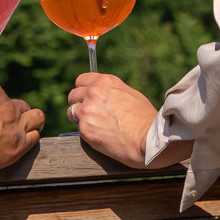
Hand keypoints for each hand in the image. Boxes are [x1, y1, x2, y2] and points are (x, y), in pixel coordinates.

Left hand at [0, 81, 43, 172]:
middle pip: (36, 115)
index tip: (17, 132)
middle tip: (8, 120)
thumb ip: (2, 148)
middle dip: (25, 117)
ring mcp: (7, 105)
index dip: (26, 132)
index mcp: (17, 146)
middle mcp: (17, 124)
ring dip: (2, 107)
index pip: (35, 134)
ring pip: (14, 102)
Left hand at [68, 73, 187, 168]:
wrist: (148, 139)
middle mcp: (93, 92)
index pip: (81, 80)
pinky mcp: (84, 128)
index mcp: (106, 82)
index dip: (83, 90)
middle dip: (79, 104)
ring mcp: (87, 110)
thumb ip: (113, 92)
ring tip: (94, 126)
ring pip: (71, 112)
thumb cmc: (146, 119)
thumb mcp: (131, 95)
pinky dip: (86, 133)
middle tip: (89, 114)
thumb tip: (105, 96)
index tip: (86, 98)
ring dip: (79, 118)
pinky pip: (78, 128)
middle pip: (73, 95)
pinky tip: (99, 136)